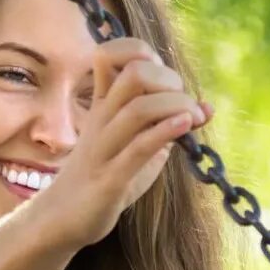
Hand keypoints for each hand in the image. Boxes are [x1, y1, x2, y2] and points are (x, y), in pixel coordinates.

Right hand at [27, 38, 206, 249]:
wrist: (64, 218)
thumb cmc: (105, 175)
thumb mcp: (137, 143)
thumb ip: (165, 123)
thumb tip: (206, 107)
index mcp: (104, 105)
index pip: (111, 54)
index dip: (141, 52)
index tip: (162, 77)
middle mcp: (102, 119)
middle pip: (134, 73)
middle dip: (170, 80)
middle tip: (185, 104)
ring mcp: (104, 148)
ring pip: (139, 109)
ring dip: (175, 106)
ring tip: (193, 118)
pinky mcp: (110, 178)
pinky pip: (138, 149)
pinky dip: (165, 133)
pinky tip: (186, 125)